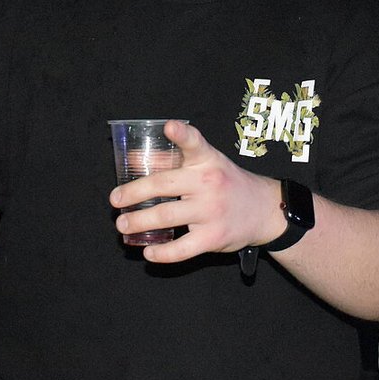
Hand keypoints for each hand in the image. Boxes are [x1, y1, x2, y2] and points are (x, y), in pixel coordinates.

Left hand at [109, 119, 284, 263]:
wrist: (264, 210)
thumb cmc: (226, 183)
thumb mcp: (206, 164)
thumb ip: (170, 160)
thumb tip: (132, 160)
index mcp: (207, 160)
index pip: (194, 143)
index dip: (182, 134)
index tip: (170, 126)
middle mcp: (209, 183)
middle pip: (163, 185)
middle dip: (133, 193)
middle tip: (115, 200)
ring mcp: (212, 211)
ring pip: (166, 217)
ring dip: (139, 222)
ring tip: (123, 225)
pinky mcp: (214, 237)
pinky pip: (182, 248)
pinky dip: (162, 253)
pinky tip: (148, 252)